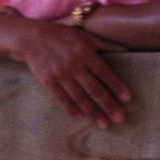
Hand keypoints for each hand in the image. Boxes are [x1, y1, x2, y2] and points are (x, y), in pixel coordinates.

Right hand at [15, 20, 130, 126]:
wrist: (32, 39)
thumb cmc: (63, 36)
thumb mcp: (85, 36)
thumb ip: (104, 43)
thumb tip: (127, 50)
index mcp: (86, 53)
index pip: (105, 73)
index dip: (116, 86)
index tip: (127, 99)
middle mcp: (74, 65)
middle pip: (94, 89)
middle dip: (107, 105)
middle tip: (118, 118)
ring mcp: (60, 75)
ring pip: (79, 97)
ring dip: (92, 112)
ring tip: (102, 123)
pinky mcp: (48, 82)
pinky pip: (62, 98)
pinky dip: (71, 109)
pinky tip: (80, 117)